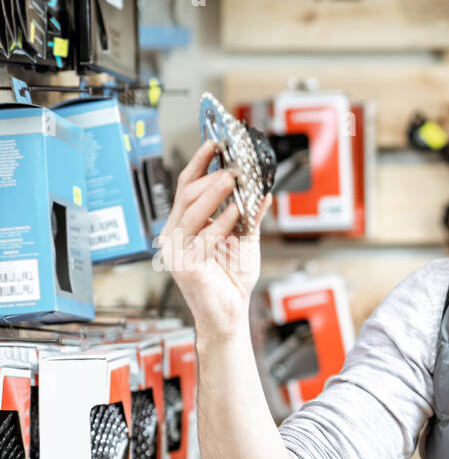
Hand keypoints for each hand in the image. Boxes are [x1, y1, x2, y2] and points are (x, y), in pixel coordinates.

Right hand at [156, 140, 269, 339]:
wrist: (228, 314)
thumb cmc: (231, 280)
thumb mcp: (244, 240)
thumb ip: (250, 217)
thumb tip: (263, 193)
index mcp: (183, 226)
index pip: (186, 187)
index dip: (198, 163)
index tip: (214, 143)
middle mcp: (174, 236)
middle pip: (186, 196)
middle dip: (209, 177)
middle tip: (231, 167)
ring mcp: (176, 251)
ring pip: (192, 213)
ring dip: (214, 194)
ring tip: (232, 180)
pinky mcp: (185, 266)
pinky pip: (205, 238)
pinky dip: (222, 223)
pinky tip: (236, 212)